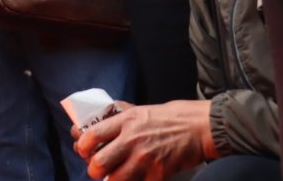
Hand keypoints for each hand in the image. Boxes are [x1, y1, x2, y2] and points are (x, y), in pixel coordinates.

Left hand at [74, 100, 216, 180]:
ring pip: (115, 179)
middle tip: (98, 170)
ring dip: (112, 180)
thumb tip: (100, 121)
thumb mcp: (141, 109)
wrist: (200, 127)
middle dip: (94, 170)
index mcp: (125, 121)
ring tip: (115, 177)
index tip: (83, 151)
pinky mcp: (158, 173)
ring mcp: (145, 158)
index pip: (91, 136)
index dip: (81, 147)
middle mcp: (131, 140)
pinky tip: (136, 179)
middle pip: (98, 163)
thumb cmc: (172, 117)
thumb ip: (120, 117)